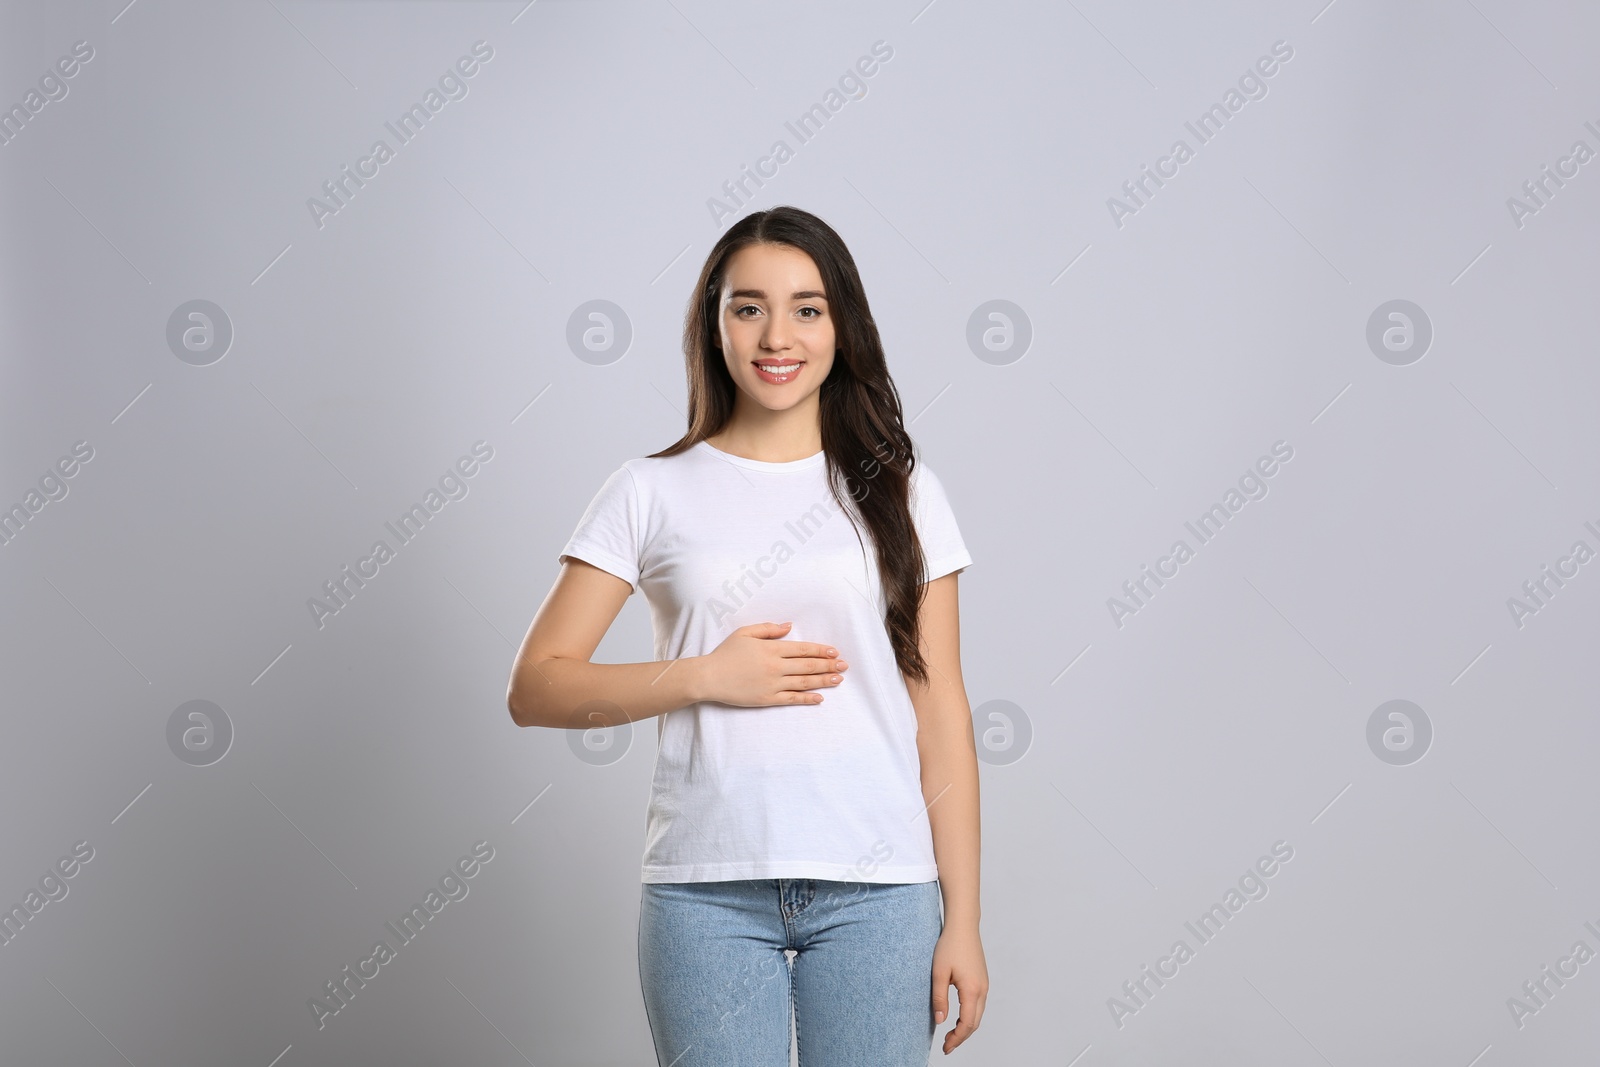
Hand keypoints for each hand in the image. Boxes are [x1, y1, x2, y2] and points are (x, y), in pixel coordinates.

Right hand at [695, 621, 845, 707]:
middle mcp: (775, 666)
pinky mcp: (767, 699)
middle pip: (808, 666)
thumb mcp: (745, 633)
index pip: (802, 649)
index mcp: (771, 649)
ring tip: (838, 679)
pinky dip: (807, 698)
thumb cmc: (725, 654)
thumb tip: (789, 626)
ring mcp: (772, 684)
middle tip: (844, 665)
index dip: (821, 650)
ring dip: (823, 681)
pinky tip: (820, 698)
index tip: (834, 652)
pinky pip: (792, 699)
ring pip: (804, 682)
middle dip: (828, 665)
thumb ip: (768, 629)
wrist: (709, 677)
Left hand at [931, 922, 987, 1054]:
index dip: (956, 1039)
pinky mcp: (982, 980)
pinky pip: (978, 1005)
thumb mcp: (939, 973)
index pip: (967, 1024)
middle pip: (975, 1023)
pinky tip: (958, 1018)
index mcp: (972, 990)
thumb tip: (940, 1021)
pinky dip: (970, 1016)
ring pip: (978, 1015)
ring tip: (951, 1035)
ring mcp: (984, 984)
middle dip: (961, 1037)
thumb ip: (939, 998)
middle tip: (946, 1046)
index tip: (945, 1047)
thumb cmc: (950, 945)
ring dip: (966, 1027)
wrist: (963, 926)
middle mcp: (982, 990)